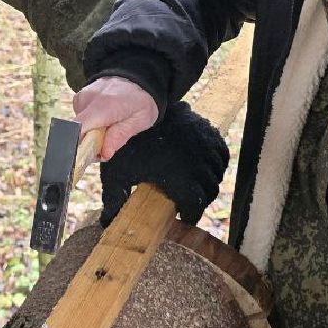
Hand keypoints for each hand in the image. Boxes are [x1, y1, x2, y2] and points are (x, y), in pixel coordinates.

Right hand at [73, 76, 158, 160]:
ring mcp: (82, 96)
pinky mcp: (80, 97)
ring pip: (79, 125)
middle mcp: (89, 99)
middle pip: (78, 131)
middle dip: (90, 142)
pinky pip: (80, 117)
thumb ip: (120, 137)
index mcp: (105, 106)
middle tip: (108, 140)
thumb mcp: (139, 121)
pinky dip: (90, 122)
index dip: (80, 146)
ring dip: (91, 132)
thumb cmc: (141, 99)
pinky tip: (103, 116)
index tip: (92, 155)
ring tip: (109, 124)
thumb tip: (104, 153)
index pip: (79, 129)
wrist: (138, 76)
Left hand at [99, 101, 227, 226]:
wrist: (140, 105)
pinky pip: (222, 154)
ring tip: (196, 186)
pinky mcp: (208, 133)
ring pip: (218, 173)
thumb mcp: (118, 172)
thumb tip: (105, 222)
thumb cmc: (130, 144)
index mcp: (180, 180)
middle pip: (210, 191)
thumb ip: (113, 199)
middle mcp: (198, 165)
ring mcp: (205, 147)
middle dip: (201, 200)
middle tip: (188, 203)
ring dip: (210, 182)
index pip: (196, 206)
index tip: (182, 214)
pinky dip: (218, 163)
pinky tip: (205, 166)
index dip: (190, 214)